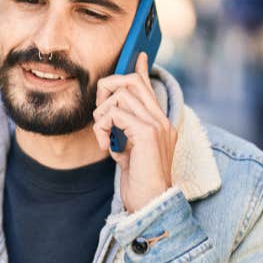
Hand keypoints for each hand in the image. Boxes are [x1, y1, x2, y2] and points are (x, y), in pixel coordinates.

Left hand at [93, 53, 178, 212]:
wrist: (152, 205)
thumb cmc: (139, 183)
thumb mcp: (129, 151)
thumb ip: (124, 131)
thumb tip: (112, 114)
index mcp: (161, 123)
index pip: (148, 87)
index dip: (139, 70)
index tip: (136, 56)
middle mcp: (162, 120)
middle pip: (132, 82)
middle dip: (107, 90)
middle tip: (100, 114)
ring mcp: (157, 125)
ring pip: (121, 94)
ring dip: (102, 114)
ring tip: (103, 136)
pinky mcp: (148, 133)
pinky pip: (115, 114)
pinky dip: (102, 127)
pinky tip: (105, 145)